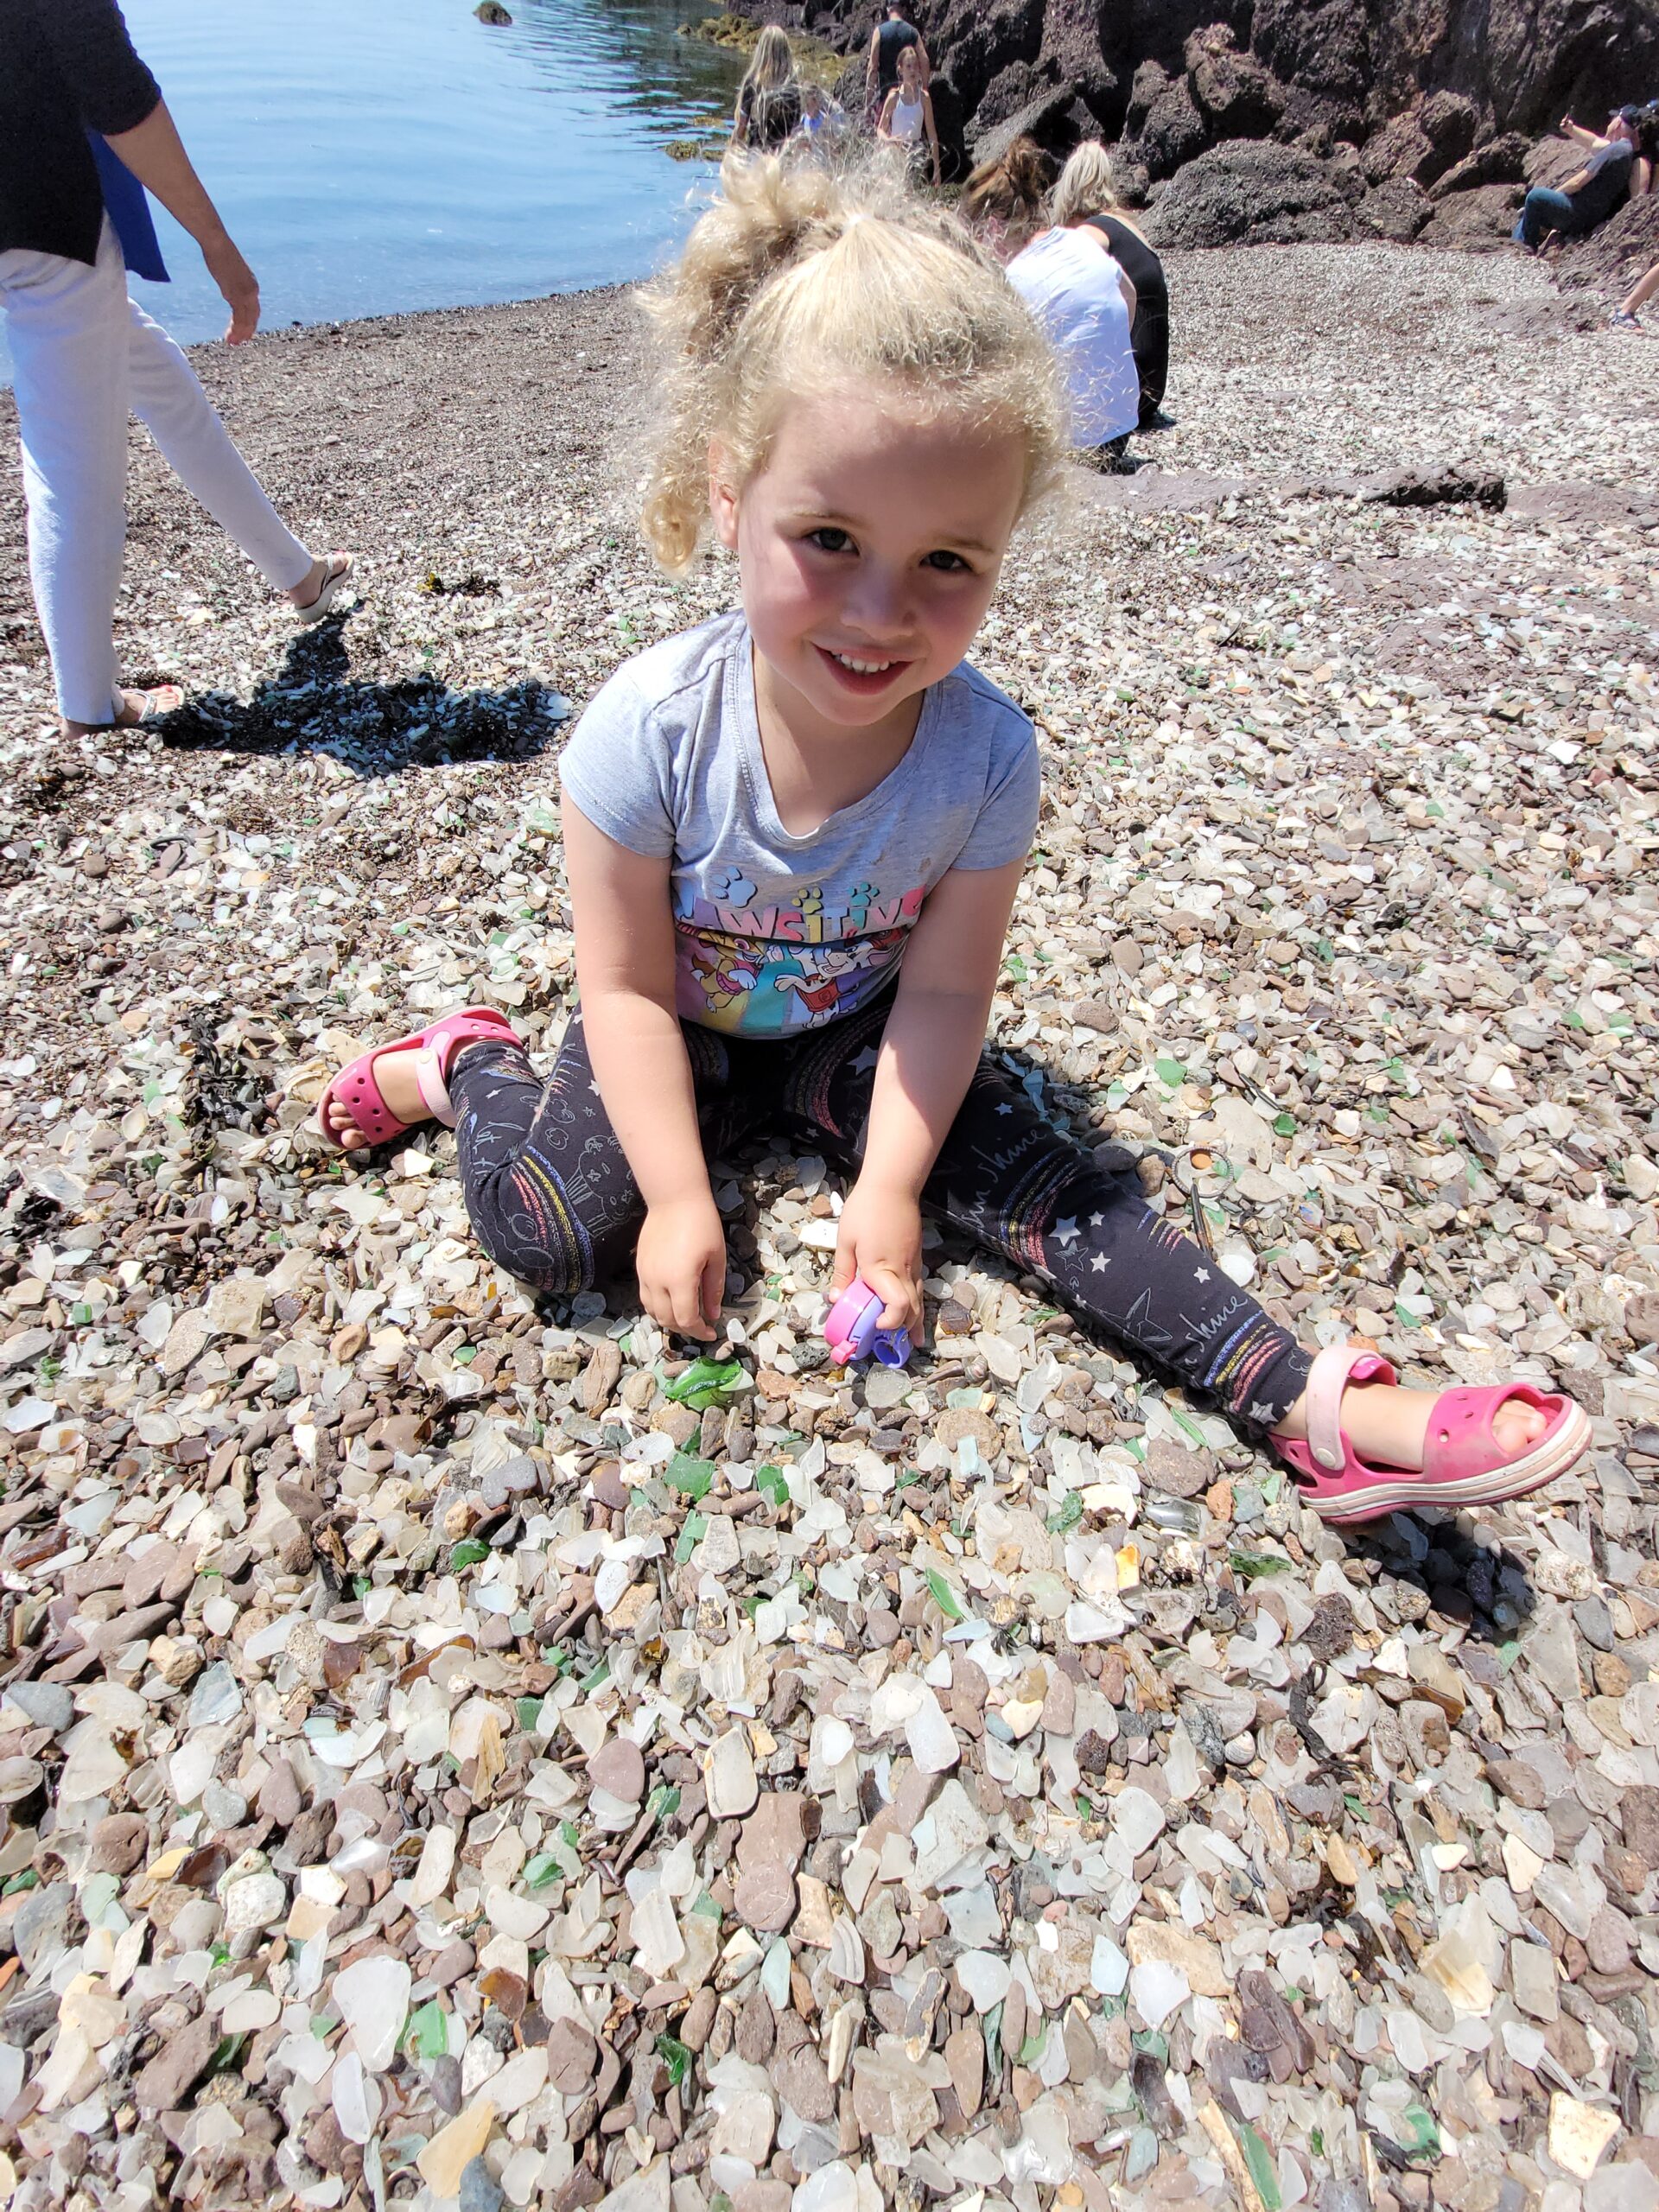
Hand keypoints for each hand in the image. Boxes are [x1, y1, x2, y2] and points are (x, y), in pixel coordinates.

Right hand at [200, 229, 260, 344]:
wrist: (218, 244)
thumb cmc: (221, 254)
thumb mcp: (231, 272)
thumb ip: (233, 283)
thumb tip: (229, 289)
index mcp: (252, 285)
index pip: (254, 309)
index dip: (250, 322)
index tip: (246, 332)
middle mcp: (253, 291)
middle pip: (253, 316)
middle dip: (247, 331)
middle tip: (240, 342)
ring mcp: (246, 293)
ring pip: (246, 319)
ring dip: (240, 333)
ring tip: (233, 343)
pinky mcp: (237, 294)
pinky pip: (239, 316)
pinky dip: (236, 328)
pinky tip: (230, 335)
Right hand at [637, 1191, 725, 1342]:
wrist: (674, 1198)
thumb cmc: (701, 1224)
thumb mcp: (716, 1258)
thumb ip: (713, 1289)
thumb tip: (713, 1314)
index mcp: (679, 1281)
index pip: (686, 1319)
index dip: (699, 1331)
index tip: (712, 1333)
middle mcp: (657, 1282)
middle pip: (667, 1319)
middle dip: (685, 1328)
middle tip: (701, 1326)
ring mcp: (645, 1275)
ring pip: (652, 1311)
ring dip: (669, 1319)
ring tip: (686, 1316)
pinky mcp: (639, 1267)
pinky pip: (645, 1296)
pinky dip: (657, 1306)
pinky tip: (671, 1301)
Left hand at [832, 1178, 923, 1342]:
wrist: (893, 1186)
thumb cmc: (865, 1210)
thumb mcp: (845, 1241)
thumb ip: (843, 1273)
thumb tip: (837, 1300)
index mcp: (881, 1268)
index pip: (896, 1307)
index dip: (889, 1322)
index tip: (875, 1327)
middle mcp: (902, 1271)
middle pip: (911, 1310)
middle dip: (904, 1331)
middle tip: (896, 1347)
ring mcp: (913, 1265)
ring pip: (919, 1300)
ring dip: (915, 1322)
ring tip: (912, 1340)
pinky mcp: (916, 1258)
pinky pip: (918, 1288)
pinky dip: (916, 1304)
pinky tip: (912, 1311)